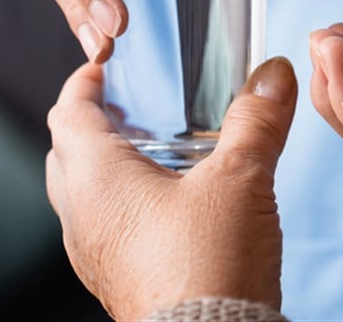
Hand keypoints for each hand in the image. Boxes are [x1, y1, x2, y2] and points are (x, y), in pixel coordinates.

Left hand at [45, 56, 296, 320]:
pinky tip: (175, 204)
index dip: (86, 80)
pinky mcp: (120, 281)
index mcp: (95, 179)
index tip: (108, 61)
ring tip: (162, 150)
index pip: (67, 112)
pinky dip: (130, 204)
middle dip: (97, 122)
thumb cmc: (211, 263)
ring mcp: (96, 255)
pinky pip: (110, 229)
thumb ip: (256, 120)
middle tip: (136, 102)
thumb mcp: (242, 178)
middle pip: (68, 152)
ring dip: (113, 166)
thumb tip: (275, 73)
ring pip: (87, 194)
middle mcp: (82, 216)